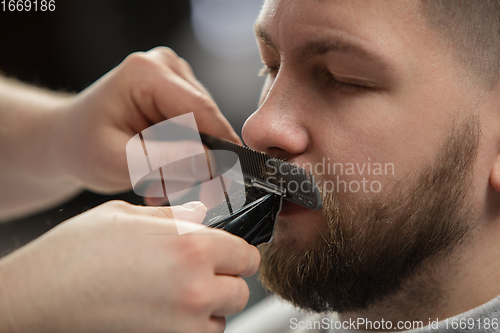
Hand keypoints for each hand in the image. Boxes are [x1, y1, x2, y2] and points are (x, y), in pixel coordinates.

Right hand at [0, 201, 259, 332]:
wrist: (37, 298)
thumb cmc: (74, 253)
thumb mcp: (125, 216)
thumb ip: (174, 216)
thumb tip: (200, 213)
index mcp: (190, 245)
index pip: (246, 254)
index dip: (237, 253)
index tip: (228, 255)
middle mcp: (195, 287)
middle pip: (240, 290)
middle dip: (225, 281)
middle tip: (200, 274)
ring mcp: (183, 324)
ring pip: (223, 319)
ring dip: (210, 308)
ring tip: (178, 296)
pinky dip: (192, 328)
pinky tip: (166, 314)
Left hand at [51, 47, 240, 193]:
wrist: (67, 140)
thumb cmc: (81, 147)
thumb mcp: (119, 161)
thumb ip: (166, 161)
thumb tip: (211, 162)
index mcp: (147, 72)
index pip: (200, 110)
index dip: (221, 147)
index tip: (228, 181)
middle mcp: (166, 67)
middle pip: (207, 121)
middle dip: (200, 163)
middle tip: (181, 194)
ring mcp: (175, 79)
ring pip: (205, 130)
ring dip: (190, 165)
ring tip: (158, 185)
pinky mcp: (179, 95)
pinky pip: (198, 131)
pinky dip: (185, 158)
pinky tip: (161, 174)